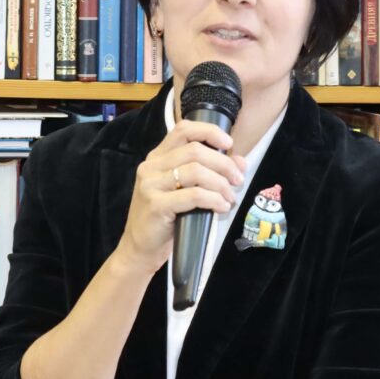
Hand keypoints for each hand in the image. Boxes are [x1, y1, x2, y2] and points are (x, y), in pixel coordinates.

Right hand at [115, 120, 247, 276]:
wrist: (139, 249)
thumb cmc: (165, 219)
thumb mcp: (185, 191)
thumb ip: (210, 172)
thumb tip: (240, 161)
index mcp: (157, 157)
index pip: (183, 130)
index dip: (209, 132)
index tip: (229, 143)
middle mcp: (151, 166)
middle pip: (195, 150)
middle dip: (223, 164)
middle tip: (237, 179)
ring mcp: (151, 185)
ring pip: (196, 171)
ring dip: (221, 184)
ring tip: (229, 197)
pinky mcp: (156, 205)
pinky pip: (193, 195)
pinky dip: (213, 199)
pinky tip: (221, 207)